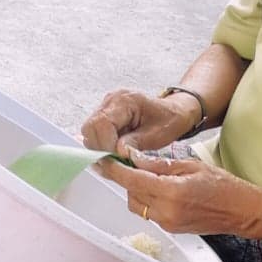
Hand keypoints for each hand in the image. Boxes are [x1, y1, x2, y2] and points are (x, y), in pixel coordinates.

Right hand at [81, 88, 198, 154]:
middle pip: (89, 129)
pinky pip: (94, 135)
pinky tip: (117, 151)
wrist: (172, 112)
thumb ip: (135, 143)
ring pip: (89, 134)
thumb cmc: (168, 120)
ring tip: (119, 156)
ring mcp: (105, 108)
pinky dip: (103, 147)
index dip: (106, 145)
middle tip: (117, 160)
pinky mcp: (104, 117)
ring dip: (101, 149)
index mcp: (124, 100)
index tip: (118, 158)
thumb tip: (117, 153)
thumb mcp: (157, 135)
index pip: (101, 123)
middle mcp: (110, 101)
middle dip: (100, 149)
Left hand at [98, 154, 261, 238]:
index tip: (102, 161)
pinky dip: (148, 199)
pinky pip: (149, 213)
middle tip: (130, 163)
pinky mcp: (171, 229)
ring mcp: (167, 223)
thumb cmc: (223, 185)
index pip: (132, 180)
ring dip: (137, 190)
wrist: (242, 211)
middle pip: (131, 194)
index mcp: (171, 192)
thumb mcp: (191, 165)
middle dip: (127, 179)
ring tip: (151, 176)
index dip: (115, 170)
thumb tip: (135, 158)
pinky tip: (160, 189)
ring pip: (137, 205)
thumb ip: (160, 164)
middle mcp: (166, 211)